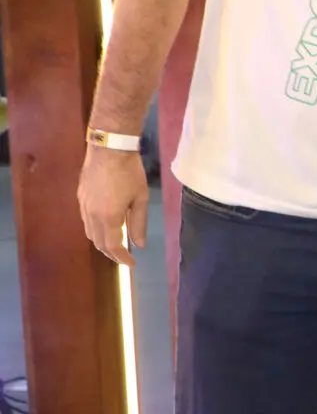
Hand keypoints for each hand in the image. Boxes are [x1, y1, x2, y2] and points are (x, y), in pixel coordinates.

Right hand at [77, 146, 149, 264]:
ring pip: (89, 233)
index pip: (112, 246)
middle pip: (98, 242)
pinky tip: (105, 228)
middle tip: (124, 258)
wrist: (108, 149)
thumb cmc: (129, 172)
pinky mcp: (80, 198)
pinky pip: (86, 221)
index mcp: (108, 217)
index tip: (132, 264)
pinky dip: (95, 231)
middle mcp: (91, 215)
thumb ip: (138, 223)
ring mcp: (83, 206)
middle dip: (111, 253)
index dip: (122, 258)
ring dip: (101, 243)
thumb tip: (139, 244)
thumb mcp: (140, 198)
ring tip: (116, 246)